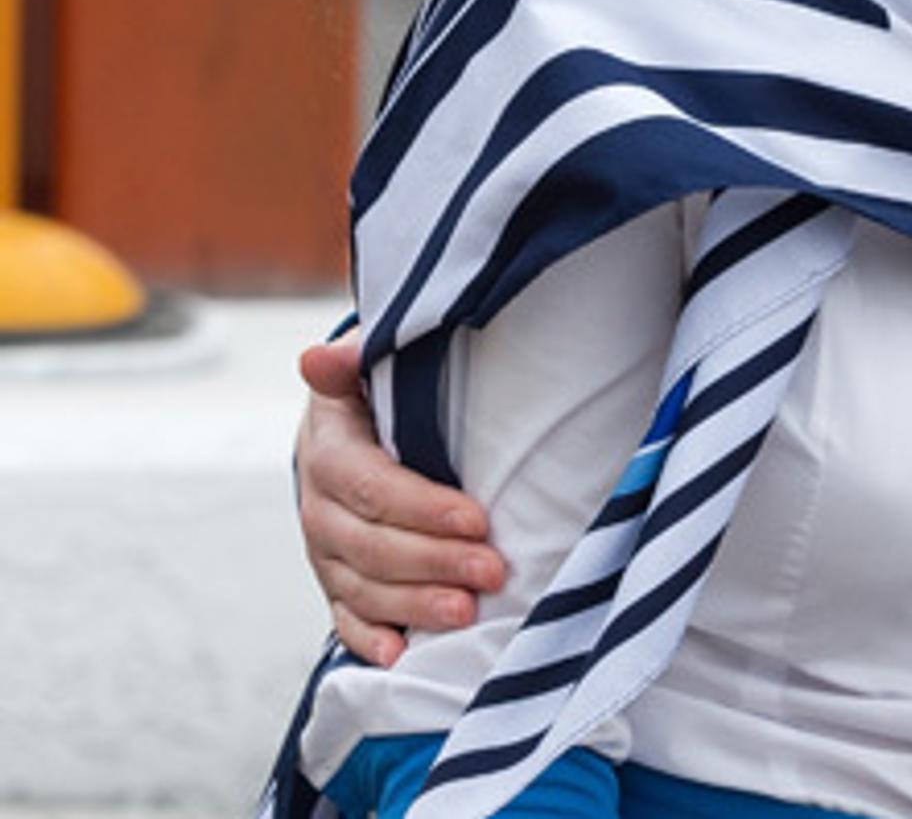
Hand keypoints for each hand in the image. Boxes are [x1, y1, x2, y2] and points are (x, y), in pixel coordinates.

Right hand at [295, 337, 505, 664]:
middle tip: (492, 571)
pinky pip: (344, 616)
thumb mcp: (372, 363)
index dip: (422, 507)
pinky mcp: (335, 579)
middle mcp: (318, 506)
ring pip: (361, 586)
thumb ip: (353, 361)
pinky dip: (368, 639)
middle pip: (369, 545)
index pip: (371, 486)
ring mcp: (324, 550)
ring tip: (466, 614)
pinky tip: (399, 655)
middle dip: (433, 562)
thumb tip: (318, 357)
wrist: (354, 421)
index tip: (478, 518)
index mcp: (329, 450)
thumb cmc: (380, 390)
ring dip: (412, 605)